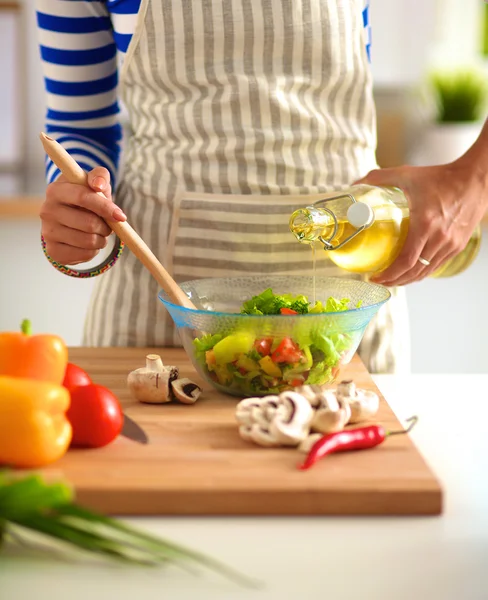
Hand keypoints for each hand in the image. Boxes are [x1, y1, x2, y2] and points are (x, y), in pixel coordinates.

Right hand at [40, 167, 125, 264]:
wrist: (70, 217)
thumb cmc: (86, 196)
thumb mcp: (94, 182)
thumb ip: (100, 176)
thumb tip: (98, 185)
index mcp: (55, 190)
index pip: (83, 197)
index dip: (105, 207)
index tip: (121, 216)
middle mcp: (47, 211)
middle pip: (89, 223)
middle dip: (106, 226)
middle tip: (107, 225)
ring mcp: (48, 232)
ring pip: (89, 241)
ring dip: (102, 239)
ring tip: (99, 232)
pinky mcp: (54, 251)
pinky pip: (85, 255)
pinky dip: (95, 250)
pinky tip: (89, 243)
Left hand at [355, 160, 486, 285]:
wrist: (475, 178)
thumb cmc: (442, 177)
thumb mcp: (407, 174)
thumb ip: (379, 178)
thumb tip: (355, 184)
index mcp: (426, 224)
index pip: (406, 261)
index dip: (389, 274)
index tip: (375, 277)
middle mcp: (440, 238)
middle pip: (414, 272)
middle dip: (394, 281)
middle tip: (379, 281)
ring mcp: (451, 244)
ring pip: (426, 272)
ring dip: (408, 279)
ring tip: (392, 279)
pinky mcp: (458, 245)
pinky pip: (436, 265)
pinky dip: (422, 271)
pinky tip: (411, 270)